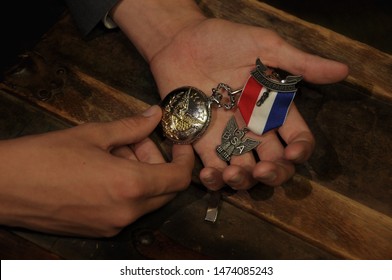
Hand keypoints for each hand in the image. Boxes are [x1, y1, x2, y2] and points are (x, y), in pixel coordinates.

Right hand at [0, 106, 193, 236]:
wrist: (2, 187)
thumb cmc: (44, 158)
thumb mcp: (92, 134)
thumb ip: (131, 126)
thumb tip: (154, 115)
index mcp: (129, 186)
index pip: (178, 178)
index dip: (185, 159)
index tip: (180, 144)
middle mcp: (126, 212)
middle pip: (165, 190)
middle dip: (160, 163)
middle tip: (139, 141)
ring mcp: (113, 225)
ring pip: (146, 199)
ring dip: (142, 174)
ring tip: (115, 151)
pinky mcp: (100, 230)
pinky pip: (127, 209)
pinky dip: (128, 189)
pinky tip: (106, 170)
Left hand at [149, 18, 348, 189]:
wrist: (180, 41)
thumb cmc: (223, 40)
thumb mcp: (264, 46)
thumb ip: (299, 62)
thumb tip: (343, 70)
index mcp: (273, 108)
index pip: (297, 137)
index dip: (300, 150)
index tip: (292, 153)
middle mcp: (254, 128)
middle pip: (274, 163)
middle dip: (273, 174)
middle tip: (262, 170)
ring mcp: (227, 137)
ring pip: (244, 171)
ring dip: (243, 181)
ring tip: (233, 173)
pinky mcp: (201, 141)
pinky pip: (212, 168)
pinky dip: (213, 179)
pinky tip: (210, 175)